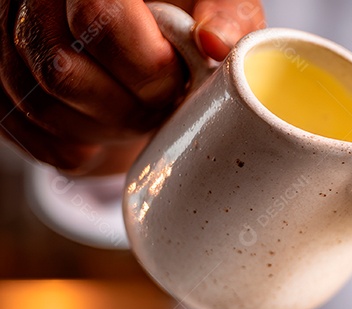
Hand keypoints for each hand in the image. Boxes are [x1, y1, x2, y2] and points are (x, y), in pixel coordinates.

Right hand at [0, 0, 264, 174]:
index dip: (148, 66)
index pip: (98, 17)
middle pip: (62, 70)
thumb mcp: (217, 1)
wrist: (141, 37)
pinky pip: (33, 137)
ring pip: (42, 108)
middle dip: (130, 106)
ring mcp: (6, 45)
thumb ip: (226, 16)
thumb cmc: (184, 14)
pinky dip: (83, 148)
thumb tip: (214, 45)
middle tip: (164, 103)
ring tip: (142, 113)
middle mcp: (29, 1)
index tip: (178, 79)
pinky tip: (111, 129)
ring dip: (107, 130)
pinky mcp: (3, 91)